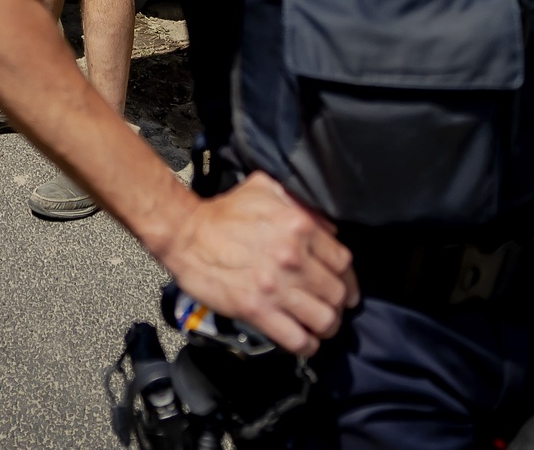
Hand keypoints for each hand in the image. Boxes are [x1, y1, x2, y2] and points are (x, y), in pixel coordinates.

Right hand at [159, 172, 357, 357]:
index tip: (344, 287)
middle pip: (337, 293)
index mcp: (300, 226)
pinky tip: (305, 343)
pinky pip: (297, 339)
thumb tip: (326, 227)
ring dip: (327, 327)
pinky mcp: (257, 310)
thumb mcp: (267, 189)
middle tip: (333, 309)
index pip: (343, 262)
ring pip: (324, 319)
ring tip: (321, 328)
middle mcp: (293, 258)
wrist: (186, 233)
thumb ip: (301, 204)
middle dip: (339, 305)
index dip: (347, 279)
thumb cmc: (224, 212)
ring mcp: (276, 287)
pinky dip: (306, 345)